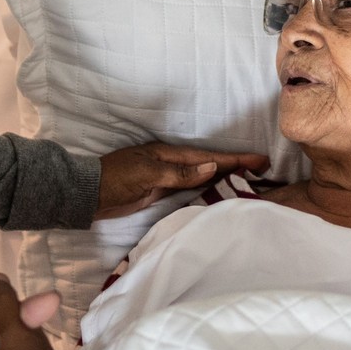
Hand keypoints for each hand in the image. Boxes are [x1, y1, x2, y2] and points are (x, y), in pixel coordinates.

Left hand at [94, 142, 269, 219]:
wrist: (87, 195)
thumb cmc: (115, 181)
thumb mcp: (148, 175)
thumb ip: (179, 173)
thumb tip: (212, 166)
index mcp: (169, 154)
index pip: (208, 156)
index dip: (234, 158)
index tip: (259, 159)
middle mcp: (171, 163)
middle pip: (210, 163)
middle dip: (236, 164)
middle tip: (263, 167)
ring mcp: (166, 176)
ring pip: (203, 174)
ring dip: (225, 175)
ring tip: (248, 177)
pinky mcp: (160, 190)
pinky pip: (191, 186)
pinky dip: (207, 186)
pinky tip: (217, 189)